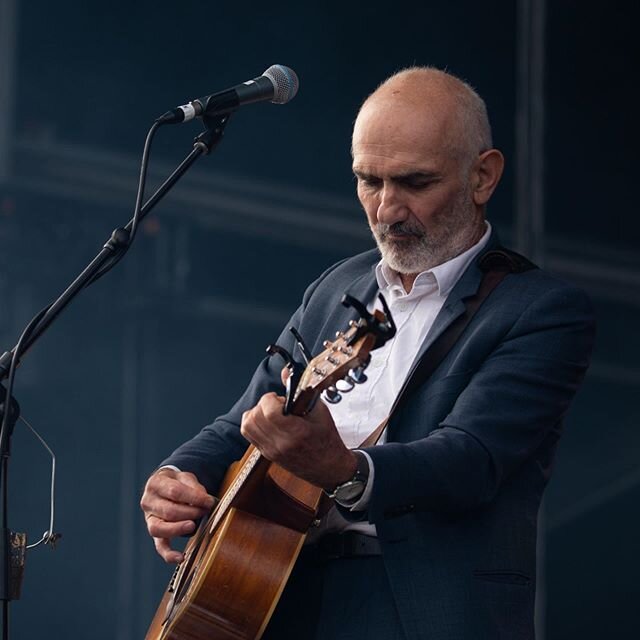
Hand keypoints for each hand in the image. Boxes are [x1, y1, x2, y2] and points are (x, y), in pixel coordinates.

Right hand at [140, 468, 215, 562]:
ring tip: (192, 526)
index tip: (208, 501)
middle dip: (190, 513)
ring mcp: (149, 518)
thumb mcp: (185, 477)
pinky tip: (180, 557)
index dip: (193, 497)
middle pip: (168, 510)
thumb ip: (194, 487)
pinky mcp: (155, 532)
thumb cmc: (177, 482)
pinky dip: (168, 554)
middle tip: (204, 512)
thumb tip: (204, 500)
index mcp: (156, 483)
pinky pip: (159, 545)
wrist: (165, 485)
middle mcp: (148, 502)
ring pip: (159, 528)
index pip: (174, 491)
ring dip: (178, 529)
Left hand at [240, 384, 357, 489]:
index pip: (269, 413)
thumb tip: (285, 373)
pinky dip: (254, 423)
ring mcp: (271, 451)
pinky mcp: (266, 454)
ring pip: (246, 426)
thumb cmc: (327, 441)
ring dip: (256, 414)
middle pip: (253, 418)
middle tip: (277, 405)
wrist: (329, 468)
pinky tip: (268, 421)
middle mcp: (280, 444)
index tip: (280, 398)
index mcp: (296, 433)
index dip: (270, 399)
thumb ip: (301, 391)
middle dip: (263, 404)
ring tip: (271, 413)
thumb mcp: (320, 411)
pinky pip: (249, 435)